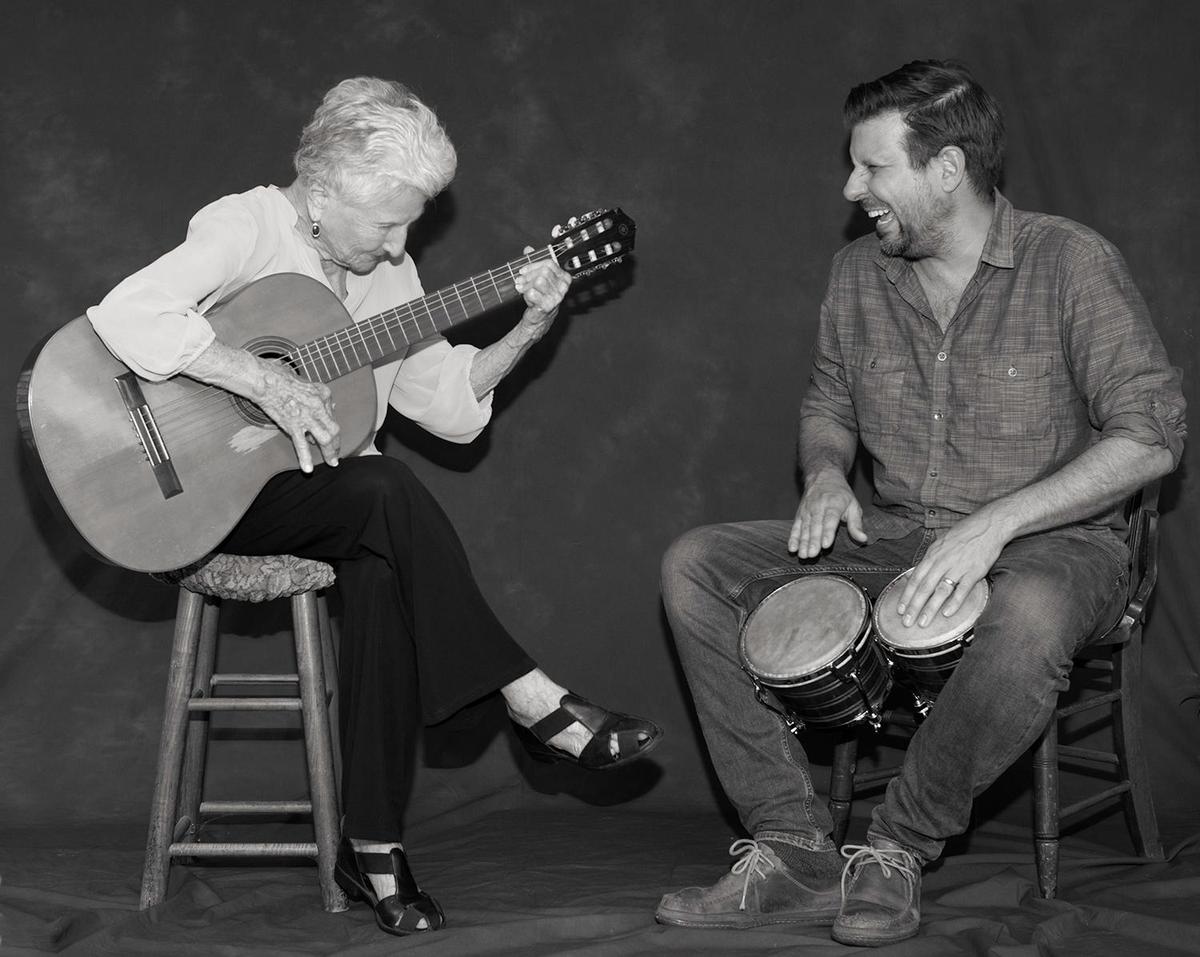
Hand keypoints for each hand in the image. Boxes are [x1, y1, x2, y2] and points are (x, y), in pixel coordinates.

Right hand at [254, 358, 340, 472]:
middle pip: (334, 430)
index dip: (330, 426)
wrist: (266, 380)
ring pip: (325, 439)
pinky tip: (308, 469)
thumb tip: (332, 406)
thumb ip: (320, 397)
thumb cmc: (283, 379)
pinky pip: (301, 444)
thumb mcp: (308, 384)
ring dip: (330, 452)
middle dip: (337, 444)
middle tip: (336, 454)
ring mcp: (307, 417)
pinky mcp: (293, 424)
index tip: (330, 434)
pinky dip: (305, 458)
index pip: (331, 416)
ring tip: (331, 462)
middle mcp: (319, 406)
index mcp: (324, 395)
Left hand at [513, 247, 569, 337]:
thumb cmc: (540, 297)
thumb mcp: (538, 277)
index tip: (523, 270)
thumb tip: (528, 249)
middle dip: (528, 276)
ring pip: (538, 281)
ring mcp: (556, 297)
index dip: (533, 265)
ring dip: (526, 285)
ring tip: (522, 288)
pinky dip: (526, 294)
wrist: (539, 317)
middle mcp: (563, 287)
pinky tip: (526, 297)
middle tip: (520, 281)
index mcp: (563, 277)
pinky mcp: (548, 305)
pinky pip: (533, 293)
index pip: (549, 263)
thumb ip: (534, 263)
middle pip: (543, 272)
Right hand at [788, 472, 866, 557]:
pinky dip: (793, 538)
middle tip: (812, 554)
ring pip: (804, 528)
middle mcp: (818, 507)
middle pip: (815, 526)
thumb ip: (856, 524)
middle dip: (813, 541)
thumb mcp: (853, 506)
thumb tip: (863, 539)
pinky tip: (792, 548)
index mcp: (834, 504)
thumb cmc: (841, 494)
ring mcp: (807, 511)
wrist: (823, 477)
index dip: (827, 532)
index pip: (830, 520)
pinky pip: (795, 527)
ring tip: (803, 555)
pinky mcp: (800, 514)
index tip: (825, 545)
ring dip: (802, 542)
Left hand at [896, 510, 1008, 626]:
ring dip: (930, 608)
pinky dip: (954, 602)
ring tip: (922, 622)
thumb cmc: (964, 534)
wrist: (988, 526)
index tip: (900, 609)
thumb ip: (931, 559)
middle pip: (924, 588)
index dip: (906, 595)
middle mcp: (942, 562)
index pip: (915, 579)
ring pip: (940, 591)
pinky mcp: (975, 571)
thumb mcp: (941, 543)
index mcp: (933, 555)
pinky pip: (962, 590)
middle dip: (913, 607)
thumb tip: (919, 574)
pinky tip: (946, 614)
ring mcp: (958, 567)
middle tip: (906, 622)